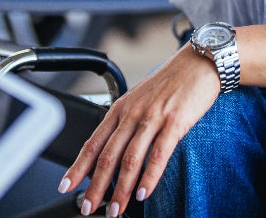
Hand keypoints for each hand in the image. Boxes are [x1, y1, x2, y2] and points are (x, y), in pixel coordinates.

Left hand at [60, 46, 220, 216]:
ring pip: (130, 159)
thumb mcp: (140, 98)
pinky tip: (143, 193)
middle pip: (107, 156)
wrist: (199, 62)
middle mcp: (132, 114)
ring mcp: (152, 118)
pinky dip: (149, 177)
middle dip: (96, 187)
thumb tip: (115, 148)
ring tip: (116, 209)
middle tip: (89, 208)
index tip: (66, 185)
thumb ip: (127, 122)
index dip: (78, 167)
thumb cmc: (172, 81)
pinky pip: (158, 154)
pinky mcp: (174, 122)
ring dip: (121, 189)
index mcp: (120, 108)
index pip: (93, 142)